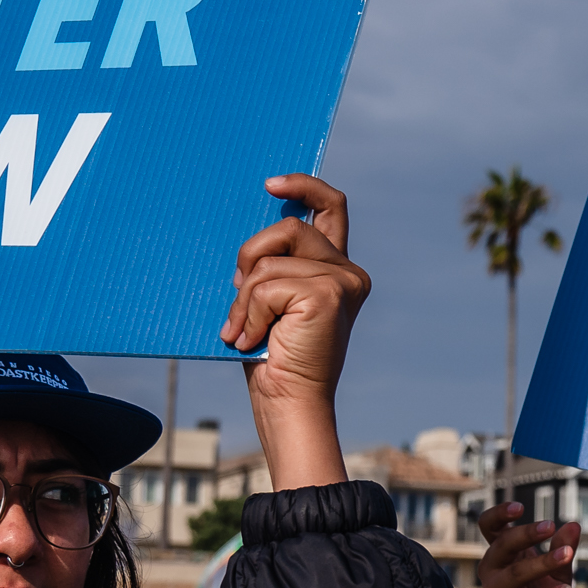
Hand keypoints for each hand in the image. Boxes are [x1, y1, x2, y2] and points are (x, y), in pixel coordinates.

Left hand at [222, 175, 366, 488]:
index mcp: (337, 270)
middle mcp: (348, 273)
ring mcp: (342, 282)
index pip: (331, 207)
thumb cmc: (273, 357)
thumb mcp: (271, 301)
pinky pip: (266, 285)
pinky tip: (255, 339)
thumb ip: (273, 267)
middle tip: (239, 293)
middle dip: (250, 257)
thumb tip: (249, 246)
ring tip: (245, 331)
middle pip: (287, 227)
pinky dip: (250, 313)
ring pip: (269, 260)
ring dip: (245, 298)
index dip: (303, 186)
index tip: (270, 185)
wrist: (288, 402)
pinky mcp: (328, 294)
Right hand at [475, 502, 576, 587]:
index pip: (490, 528)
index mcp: (502, 555)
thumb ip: (563, 550)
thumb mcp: (556, 575)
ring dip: (543, 562)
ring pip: (516, 573)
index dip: (499, 515)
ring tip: (568, 554)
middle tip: (550, 525)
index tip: (520, 507)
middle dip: (525, 533)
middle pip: (502, 544)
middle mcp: (493, 570)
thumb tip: (574, 524)